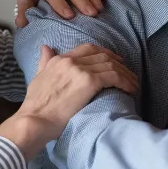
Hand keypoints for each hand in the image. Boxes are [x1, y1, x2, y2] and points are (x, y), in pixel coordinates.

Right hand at [0, 44, 137, 158]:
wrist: (34, 120)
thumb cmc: (35, 106)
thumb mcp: (37, 78)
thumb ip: (45, 62)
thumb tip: (46, 48)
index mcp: (60, 59)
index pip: (88, 49)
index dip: (104, 53)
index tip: (114, 61)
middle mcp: (71, 61)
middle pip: (102, 56)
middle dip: (118, 63)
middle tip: (128, 72)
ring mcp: (81, 70)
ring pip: (111, 66)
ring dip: (125, 74)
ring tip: (133, 84)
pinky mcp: (89, 82)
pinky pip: (114, 77)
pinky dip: (125, 82)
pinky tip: (130, 89)